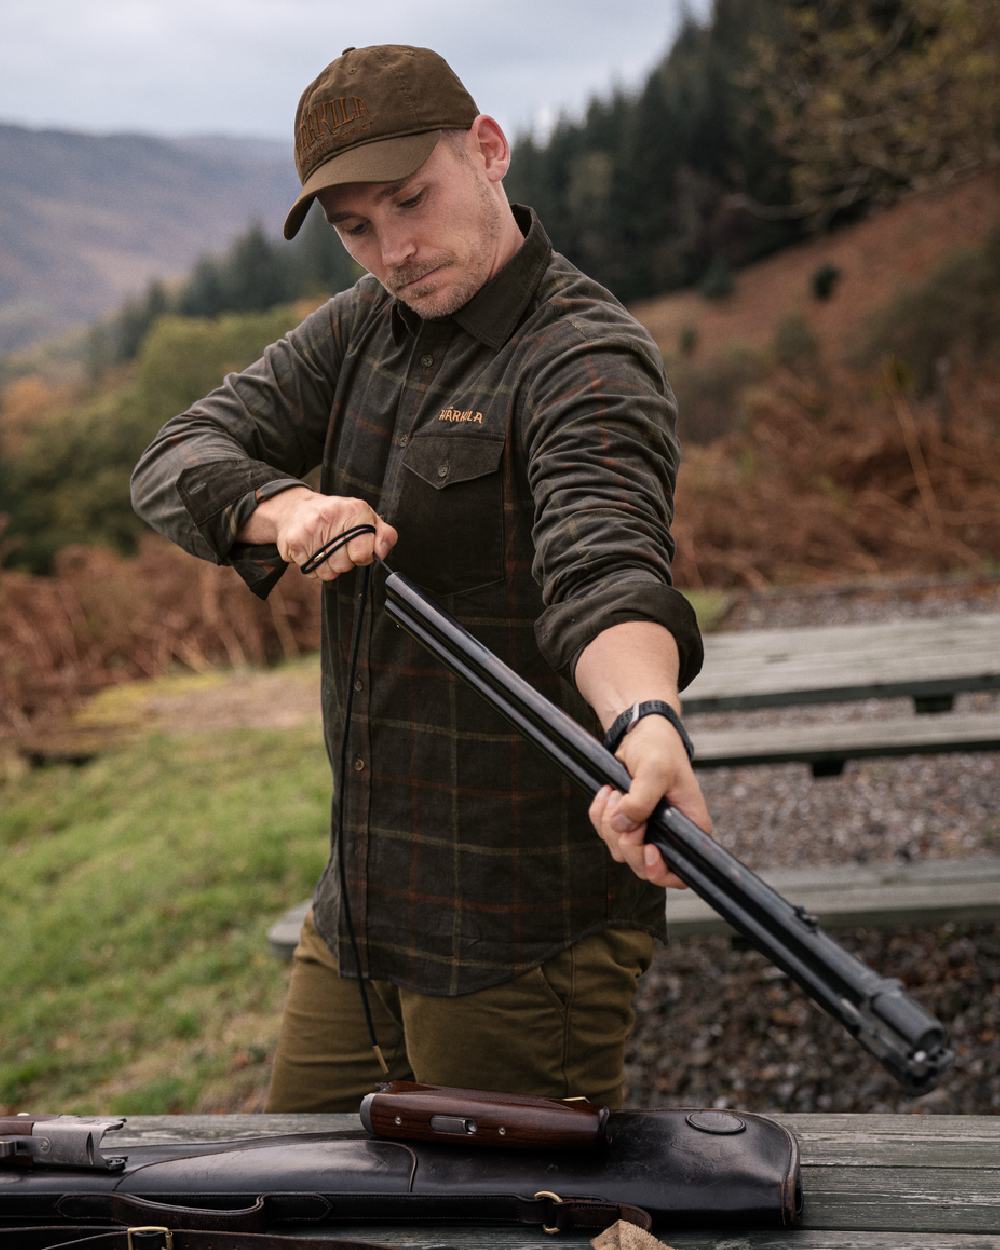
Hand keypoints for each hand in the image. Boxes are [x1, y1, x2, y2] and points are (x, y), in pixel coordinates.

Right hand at [248, 487, 397, 580]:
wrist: (295, 508)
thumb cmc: (336, 516)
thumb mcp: (366, 518)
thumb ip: (384, 535)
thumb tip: (381, 553)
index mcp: (354, 510)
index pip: (364, 553)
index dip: (363, 556)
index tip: (357, 548)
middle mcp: (331, 516)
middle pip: (345, 565)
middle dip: (345, 562)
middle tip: (338, 546)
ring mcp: (310, 529)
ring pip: (328, 572)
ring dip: (329, 567)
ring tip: (325, 549)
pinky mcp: (294, 542)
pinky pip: (311, 572)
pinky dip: (314, 567)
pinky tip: (312, 550)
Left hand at [588, 713, 712, 888]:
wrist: (641, 732)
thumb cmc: (659, 748)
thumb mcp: (655, 769)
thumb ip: (641, 799)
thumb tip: (622, 826)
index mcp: (691, 828)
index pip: (680, 872)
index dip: (661, 870)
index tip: (648, 848)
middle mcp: (670, 836)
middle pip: (644, 866)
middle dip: (627, 841)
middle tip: (623, 805)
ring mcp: (646, 831)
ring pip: (620, 851)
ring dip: (609, 823)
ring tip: (615, 791)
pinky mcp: (625, 823)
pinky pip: (606, 833)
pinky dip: (600, 815)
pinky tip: (607, 791)